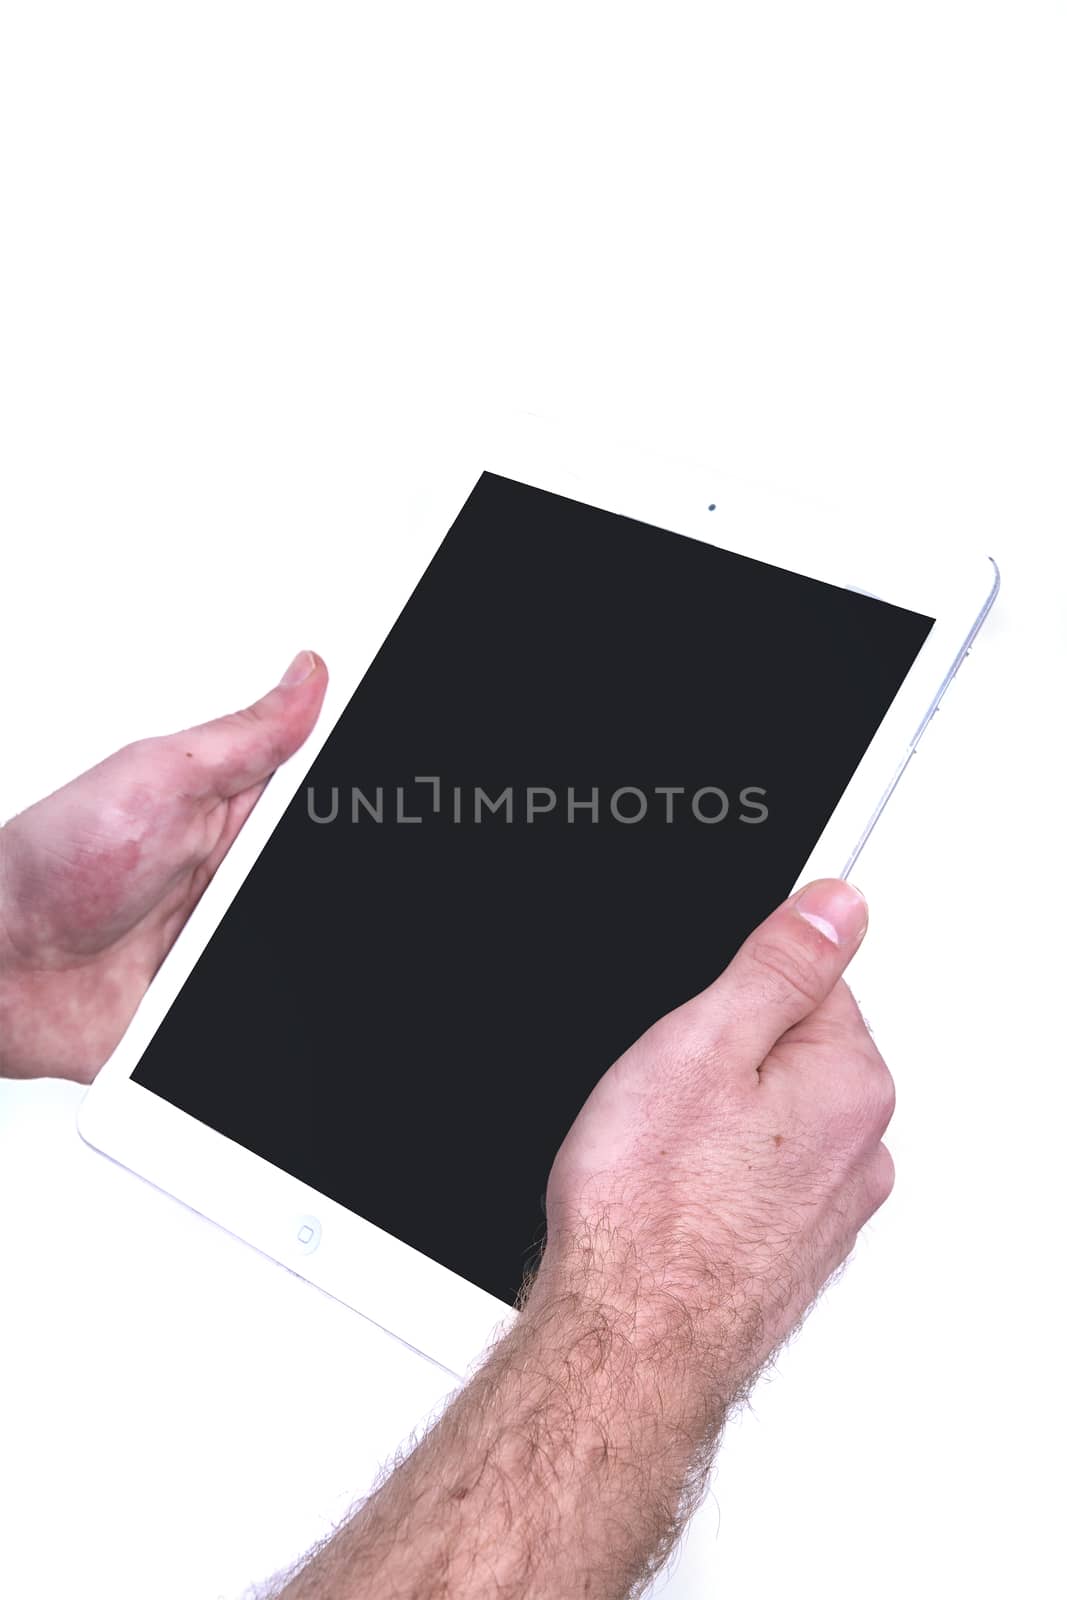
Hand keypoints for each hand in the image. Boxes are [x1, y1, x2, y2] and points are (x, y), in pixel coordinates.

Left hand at [0, 652, 326, 1081]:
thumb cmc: (54, 866)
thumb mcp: (158, 778)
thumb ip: (243, 738)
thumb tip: (307, 675)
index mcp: (231, 811)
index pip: (324, 791)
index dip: (363, 791)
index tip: (406, 793)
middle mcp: (235, 876)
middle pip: (323, 866)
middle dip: (344, 865)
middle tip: (287, 883)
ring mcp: (225, 943)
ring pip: (309, 944)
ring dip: (306, 955)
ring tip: (251, 934)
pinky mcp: (210, 1005)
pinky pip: (278, 1012)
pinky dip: (294, 1012)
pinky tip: (248, 984)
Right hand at [537, 878, 892, 1407]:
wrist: (626, 1339)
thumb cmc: (650, 1206)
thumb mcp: (705, 1041)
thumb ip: (781, 964)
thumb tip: (837, 905)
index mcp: (851, 1083)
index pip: (811, 983)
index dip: (731, 996)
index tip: (689, 1033)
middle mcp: (860, 1150)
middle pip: (789, 1053)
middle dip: (723, 1060)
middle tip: (664, 1099)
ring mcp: (828, 1211)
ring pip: (765, 1121)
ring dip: (715, 1125)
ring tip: (660, 1156)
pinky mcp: (790, 1253)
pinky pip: (751, 1182)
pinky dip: (712, 1180)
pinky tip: (669, 1199)